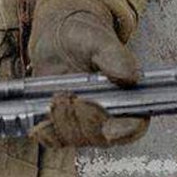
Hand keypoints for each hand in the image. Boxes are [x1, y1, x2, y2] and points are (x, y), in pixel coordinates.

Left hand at [28, 0, 148, 147]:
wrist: (58, 36)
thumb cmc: (84, 36)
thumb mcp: (99, 39)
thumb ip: (115, 57)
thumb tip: (131, 77)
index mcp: (128, 96)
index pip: (135, 124)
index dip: (125, 131)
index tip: (109, 127)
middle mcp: (110, 114)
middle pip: (103, 136)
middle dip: (85, 122)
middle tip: (70, 98)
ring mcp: (86, 122)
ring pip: (79, 140)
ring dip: (64, 123)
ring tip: (56, 97)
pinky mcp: (64, 124)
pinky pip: (57, 140)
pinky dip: (48, 134)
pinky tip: (41, 123)